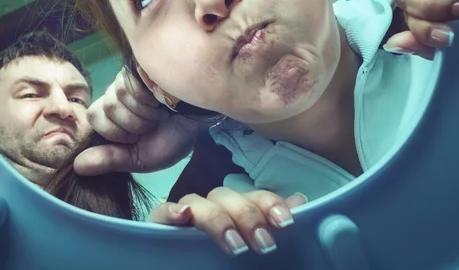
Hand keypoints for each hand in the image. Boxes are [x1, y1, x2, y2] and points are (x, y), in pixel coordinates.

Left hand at [74, 68, 203, 175]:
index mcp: (114, 113)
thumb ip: (111, 160)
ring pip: (117, 97)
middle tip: (153, 123)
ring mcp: (130, 76)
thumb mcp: (142, 157)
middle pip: (105, 108)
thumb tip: (76, 167)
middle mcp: (118, 91)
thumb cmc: (175, 136)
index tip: (139, 135)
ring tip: (161, 111)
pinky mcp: (142, 65)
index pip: (93, 117)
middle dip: (132, 124)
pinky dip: (149, 99)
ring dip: (143, 112)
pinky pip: (132, 84)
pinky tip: (163, 98)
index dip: (116, 132)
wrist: (203, 118)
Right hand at [148, 188, 307, 256]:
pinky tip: (182, 216)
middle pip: (227, 196)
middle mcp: (212, 210)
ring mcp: (185, 217)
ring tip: (233, 244)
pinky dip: (171, 211)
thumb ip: (271, 226)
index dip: (269, 203)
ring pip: (198, 200)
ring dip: (217, 219)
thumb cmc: (219, 265)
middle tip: (264, 245)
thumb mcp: (254, 255)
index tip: (285, 223)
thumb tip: (299, 202)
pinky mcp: (159, 226)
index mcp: (236, 213)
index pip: (252, 197)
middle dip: (248, 216)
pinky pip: (161, 212)